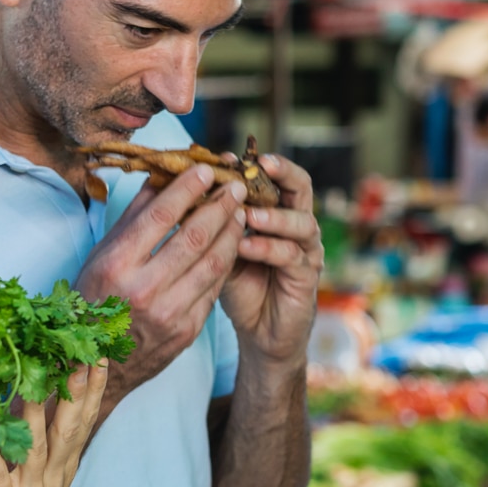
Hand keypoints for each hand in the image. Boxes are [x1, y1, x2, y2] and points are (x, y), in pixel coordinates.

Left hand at [0, 362, 108, 486]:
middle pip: (70, 427)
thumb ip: (48, 453)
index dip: (94, 389)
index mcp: (63, 470)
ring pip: (37, 443)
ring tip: (38, 375)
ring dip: (38, 409)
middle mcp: (53, 477)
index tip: (100, 356)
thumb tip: (43, 414)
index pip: (84, 422)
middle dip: (78, 390)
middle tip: (85, 355)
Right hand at [76, 164, 244, 400]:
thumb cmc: (95, 300)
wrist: (96, 365)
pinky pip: (214, 289)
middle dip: (221, 206)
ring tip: (241, 213)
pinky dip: (226, 262)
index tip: (206, 169)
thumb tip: (160, 176)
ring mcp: (168, 314)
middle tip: (236, 187)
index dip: (188, 189)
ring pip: (213, 264)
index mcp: (116, 265)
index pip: (160, 217)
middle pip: (194, 237)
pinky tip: (233, 245)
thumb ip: (133, 217)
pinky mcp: (187, 332)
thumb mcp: (101, 255)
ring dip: (232, 233)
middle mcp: (142, 290)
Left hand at [222, 153, 322, 365]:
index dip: (255, 163)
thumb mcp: (222, 247)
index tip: (228, 156)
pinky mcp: (306, 277)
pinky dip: (267, 248)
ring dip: (273, 215)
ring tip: (248, 213)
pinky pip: (291, 256)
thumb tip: (180, 190)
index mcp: (278, 212)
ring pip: (302, 222)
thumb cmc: (241, 284)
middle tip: (258, 165)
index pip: (276, 176)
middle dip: (281, 173)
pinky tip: (244, 246)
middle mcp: (298, 226)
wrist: (260, 330)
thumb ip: (211, 222)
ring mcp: (306, 250)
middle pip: (301, 187)